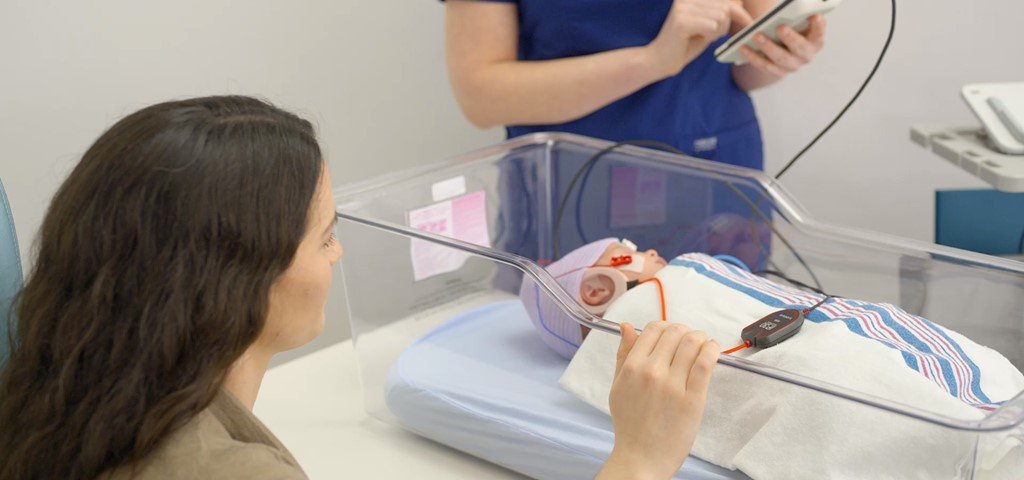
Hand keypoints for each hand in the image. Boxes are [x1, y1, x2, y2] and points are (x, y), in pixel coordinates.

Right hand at [597, 321, 719, 479]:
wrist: (642, 458)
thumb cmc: (630, 425)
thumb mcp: (618, 387)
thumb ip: (623, 355)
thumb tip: (627, 327)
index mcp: (632, 367)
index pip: (653, 329)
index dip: (665, 328)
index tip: (672, 335)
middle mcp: (651, 372)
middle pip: (675, 332)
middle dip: (685, 332)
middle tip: (689, 341)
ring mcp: (673, 385)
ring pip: (692, 343)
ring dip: (701, 338)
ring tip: (703, 345)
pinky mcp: (693, 398)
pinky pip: (705, 363)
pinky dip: (712, 350)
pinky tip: (712, 351)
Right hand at [648, 0, 753, 77]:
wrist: (658, 61)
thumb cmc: (683, 46)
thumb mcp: (706, 27)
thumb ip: (720, 15)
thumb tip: (740, 6)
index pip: (725, 1)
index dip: (740, 12)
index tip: (751, 24)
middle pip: (725, 9)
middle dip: (723, 27)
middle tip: (709, 37)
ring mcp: (683, 8)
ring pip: (720, 18)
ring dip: (715, 33)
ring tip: (700, 38)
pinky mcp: (682, 21)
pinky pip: (712, 26)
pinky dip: (709, 36)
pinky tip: (697, 40)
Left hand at [739, 14, 826, 78]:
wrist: (783, 46)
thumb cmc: (792, 27)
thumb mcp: (797, 20)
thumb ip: (798, 15)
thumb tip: (795, 8)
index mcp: (816, 40)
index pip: (819, 33)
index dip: (818, 26)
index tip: (814, 17)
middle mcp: (807, 55)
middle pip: (799, 48)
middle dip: (790, 37)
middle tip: (779, 27)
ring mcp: (793, 66)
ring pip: (780, 58)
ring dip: (768, 47)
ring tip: (756, 36)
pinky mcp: (778, 72)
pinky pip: (765, 65)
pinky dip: (753, 57)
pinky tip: (743, 47)